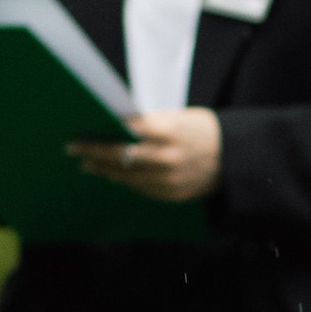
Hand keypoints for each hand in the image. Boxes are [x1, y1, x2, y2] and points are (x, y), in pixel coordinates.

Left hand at [71, 108, 222, 202]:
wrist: (236, 159)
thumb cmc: (206, 131)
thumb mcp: (181, 117)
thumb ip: (151, 122)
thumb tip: (116, 126)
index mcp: (170, 132)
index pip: (124, 133)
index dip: (100, 135)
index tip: (80, 134)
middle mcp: (168, 158)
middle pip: (120, 157)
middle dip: (93, 153)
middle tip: (74, 149)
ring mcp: (169, 180)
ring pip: (126, 176)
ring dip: (103, 169)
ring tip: (88, 163)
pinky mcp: (172, 195)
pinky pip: (139, 188)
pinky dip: (123, 180)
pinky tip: (111, 174)